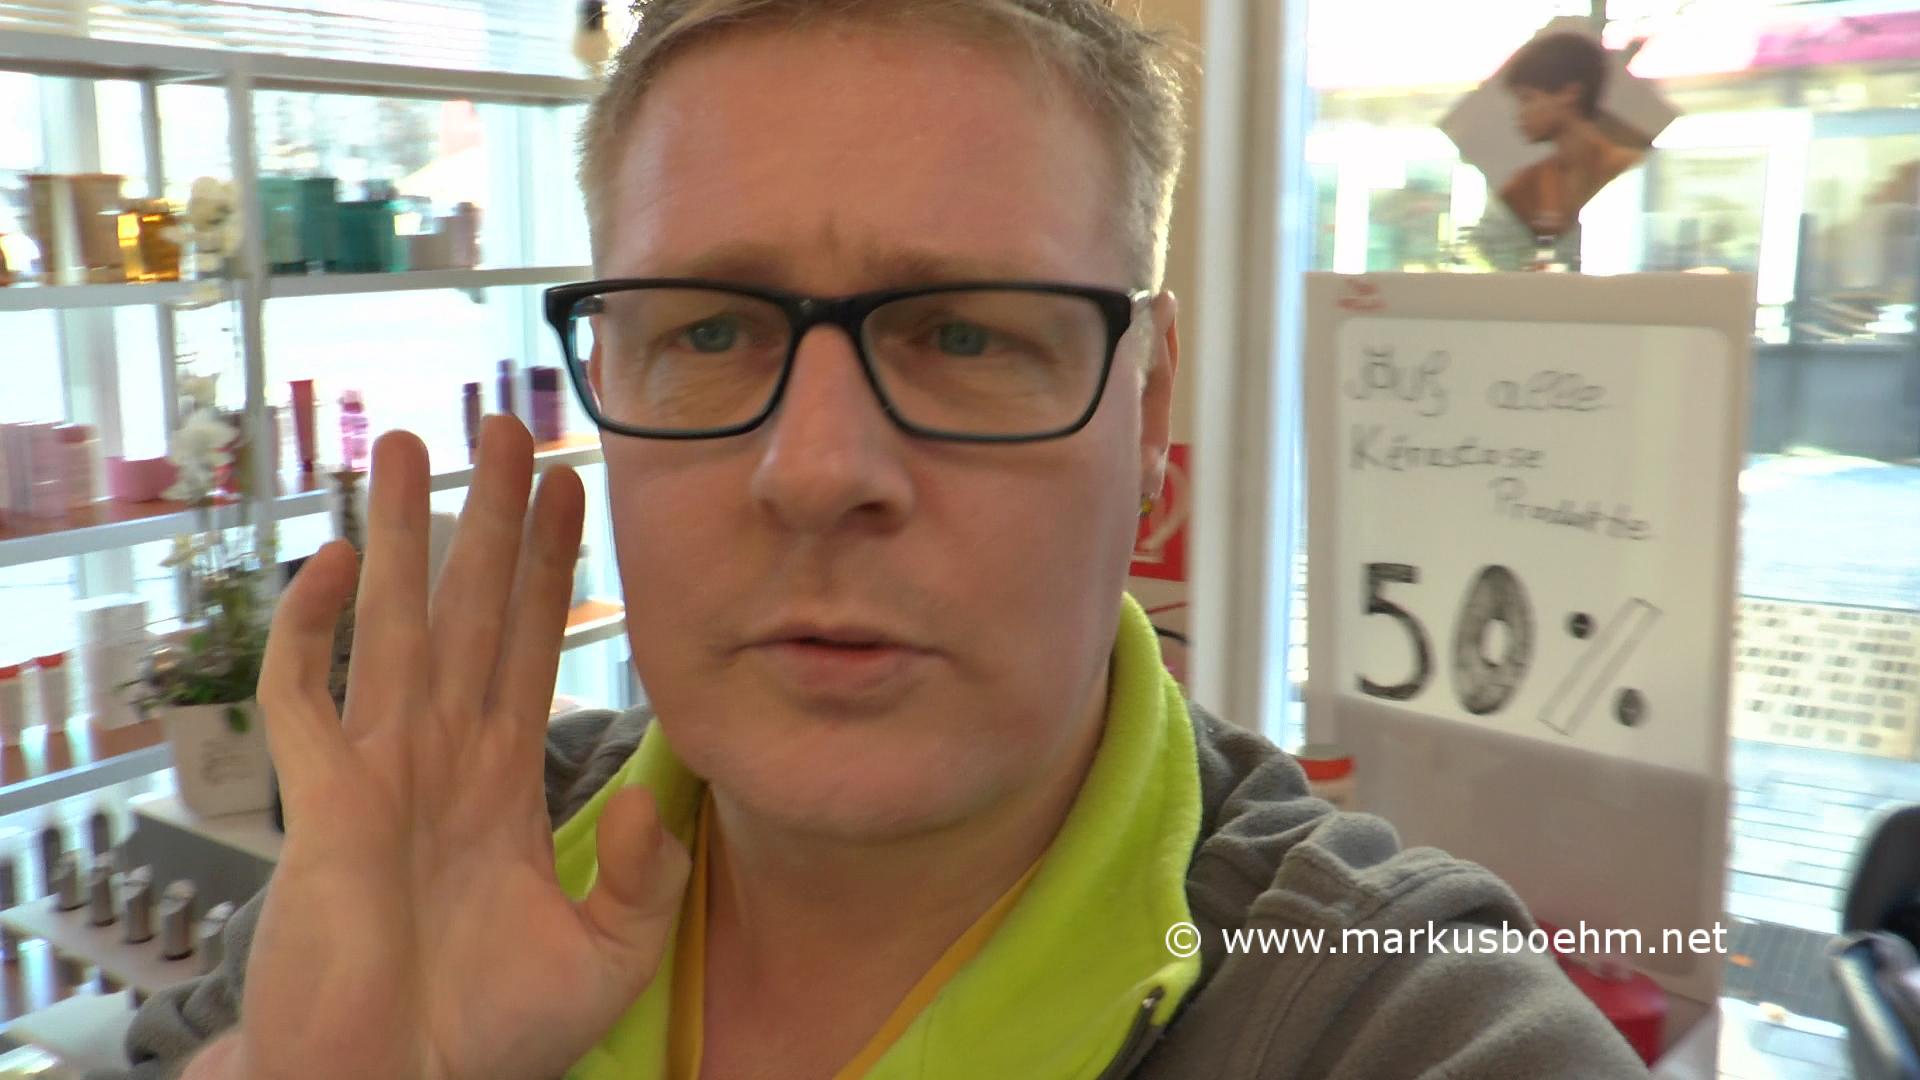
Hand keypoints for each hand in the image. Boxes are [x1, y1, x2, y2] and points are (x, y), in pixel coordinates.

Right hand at [242, 418, 687, 1079]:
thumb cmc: (483, 1039)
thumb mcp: (603, 957)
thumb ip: (643, 877)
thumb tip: (649, 793)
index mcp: (503, 782)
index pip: (532, 644)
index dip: (548, 567)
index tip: (571, 488)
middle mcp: (440, 757)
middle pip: (466, 607)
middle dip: (484, 517)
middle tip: (503, 425)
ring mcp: (375, 771)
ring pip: (390, 622)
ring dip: (397, 534)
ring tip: (407, 444)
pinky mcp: (317, 801)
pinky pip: (303, 694)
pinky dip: (307, 628)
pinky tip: (329, 561)